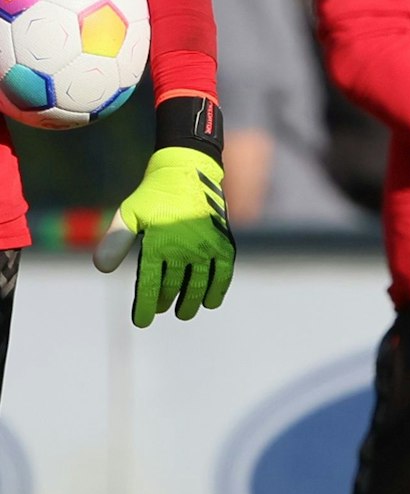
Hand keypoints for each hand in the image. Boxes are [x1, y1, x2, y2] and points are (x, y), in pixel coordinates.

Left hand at [93, 147, 235, 327]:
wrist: (188, 171)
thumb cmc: (153, 195)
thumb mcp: (129, 214)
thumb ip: (115, 241)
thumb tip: (101, 269)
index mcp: (159, 243)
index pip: (151, 285)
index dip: (146, 306)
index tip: (142, 322)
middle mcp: (185, 248)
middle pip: (174, 287)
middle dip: (166, 303)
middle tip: (161, 310)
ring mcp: (207, 246)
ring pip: (199, 284)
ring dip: (191, 302)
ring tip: (184, 312)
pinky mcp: (224, 243)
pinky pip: (223, 274)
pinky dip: (217, 290)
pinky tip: (210, 301)